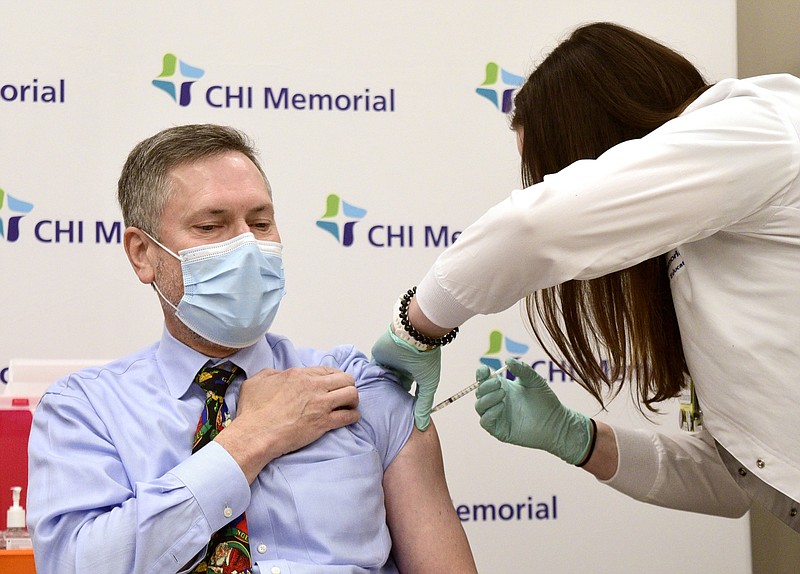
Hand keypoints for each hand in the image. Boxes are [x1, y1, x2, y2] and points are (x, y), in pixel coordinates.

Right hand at [217, 366, 359, 481]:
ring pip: (351, 394)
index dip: (334, 376)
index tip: (334, 383)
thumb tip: (278, 376)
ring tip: (349, 406)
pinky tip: (350, 418)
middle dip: (348, 385)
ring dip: (353, 400)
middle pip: (346, 378)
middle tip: (344, 394)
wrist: (255, 434)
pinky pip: (348, 416)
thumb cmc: (253, 411)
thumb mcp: (257, 382)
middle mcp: (314, 386)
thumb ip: (271, 375)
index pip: (327, 370)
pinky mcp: (323, 423)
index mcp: (299, 375)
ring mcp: (321, 404)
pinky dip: (352, 417)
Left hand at [371, 327, 440, 430]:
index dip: (399, 401)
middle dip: (384, 396)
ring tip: (367, 405)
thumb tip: (422, 424)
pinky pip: (369, 369)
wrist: (414, 335)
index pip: (405, 390)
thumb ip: (423, 404)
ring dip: (375, 388)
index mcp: (412, 373)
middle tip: (377, 413)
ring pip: (379, 378)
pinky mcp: (377, 357)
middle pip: (390, 385)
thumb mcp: (428, 384)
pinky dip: (367, 378)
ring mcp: (388, 362)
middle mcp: (400, 368)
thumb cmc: (425, 356)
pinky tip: (362, 390)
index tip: (394, 415)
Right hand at [474, 358, 590, 464]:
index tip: (486, 370)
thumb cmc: (546, 401)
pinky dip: (490, 413)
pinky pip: (485, 421)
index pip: (483, 379)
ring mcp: (496, 416)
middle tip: (499, 382)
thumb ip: (522, 369)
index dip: (481, 373)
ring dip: (487, 398)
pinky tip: (502, 406)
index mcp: (501, 387)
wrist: (555, 422)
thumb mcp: (535, 380)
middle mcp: (496, 401)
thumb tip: (508, 360)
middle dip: (485, 385)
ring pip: (479, 406)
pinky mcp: (499, 430)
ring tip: (503, 393)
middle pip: (479, 391)